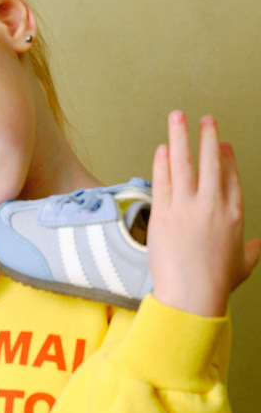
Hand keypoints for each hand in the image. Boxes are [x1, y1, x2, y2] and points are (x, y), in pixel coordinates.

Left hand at [148, 112, 259, 316]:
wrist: (191, 295)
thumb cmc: (216, 284)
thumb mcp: (242, 265)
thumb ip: (250, 250)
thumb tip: (257, 246)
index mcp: (234, 215)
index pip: (230, 177)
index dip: (226, 158)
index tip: (222, 143)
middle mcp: (212, 206)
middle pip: (211, 162)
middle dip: (207, 137)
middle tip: (205, 119)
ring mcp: (186, 207)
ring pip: (184, 164)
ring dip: (181, 136)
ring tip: (177, 117)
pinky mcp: (163, 213)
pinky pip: (162, 180)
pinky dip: (162, 162)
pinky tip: (162, 148)